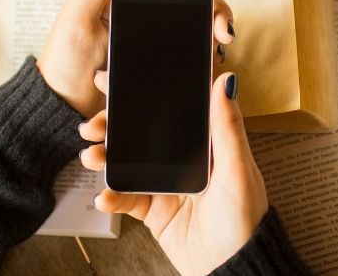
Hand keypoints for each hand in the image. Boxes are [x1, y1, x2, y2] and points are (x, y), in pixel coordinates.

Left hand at [37, 0, 235, 117]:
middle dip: (216, 9)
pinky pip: (189, 58)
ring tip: (219, 50)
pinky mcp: (158, 68)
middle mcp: (143, 15)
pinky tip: (211, 66)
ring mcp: (153, 43)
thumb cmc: (62, 65)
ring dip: (214, 34)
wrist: (63, 110)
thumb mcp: (75, 21)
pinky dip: (205, 58)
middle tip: (224, 31)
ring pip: (196, 28)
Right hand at [79, 72, 268, 274]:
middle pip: (138, 132)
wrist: (229, 268)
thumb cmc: (244, 218)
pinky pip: (124, 197)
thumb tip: (226, 80)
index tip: (114, 80)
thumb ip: (228, 126)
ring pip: (125, 161)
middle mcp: (179, 158)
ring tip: (92, 157)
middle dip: (111, 124)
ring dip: (103, 156)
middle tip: (93, 123)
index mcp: (202, 143)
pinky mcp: (152, 209)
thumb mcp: (237, 168)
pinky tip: (104, 196)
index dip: (141, 93)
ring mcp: (162, 183)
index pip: (169, 109)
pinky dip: (110, 196)